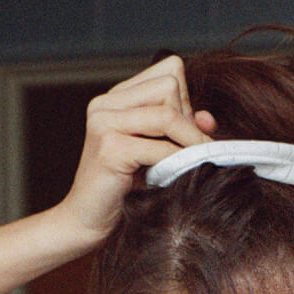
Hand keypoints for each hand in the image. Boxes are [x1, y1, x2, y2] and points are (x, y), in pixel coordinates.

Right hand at [57, 55, 216, 240]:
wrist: (86, 223)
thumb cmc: (124, 190)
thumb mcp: (156, 151)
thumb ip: (181, 127)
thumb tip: (208, 118)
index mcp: (115, 98)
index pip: (169, 70)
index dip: (186, 99)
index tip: (184, 133)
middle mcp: (105, 104)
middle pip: (170, 85)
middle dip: (187, 119)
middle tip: (185, 151)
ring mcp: (104, 123)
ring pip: (168, 114)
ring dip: (189, 141)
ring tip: (191, 163)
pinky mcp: (109, 148)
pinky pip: (162, 148)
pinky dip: (178, 162)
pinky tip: (176, 177)